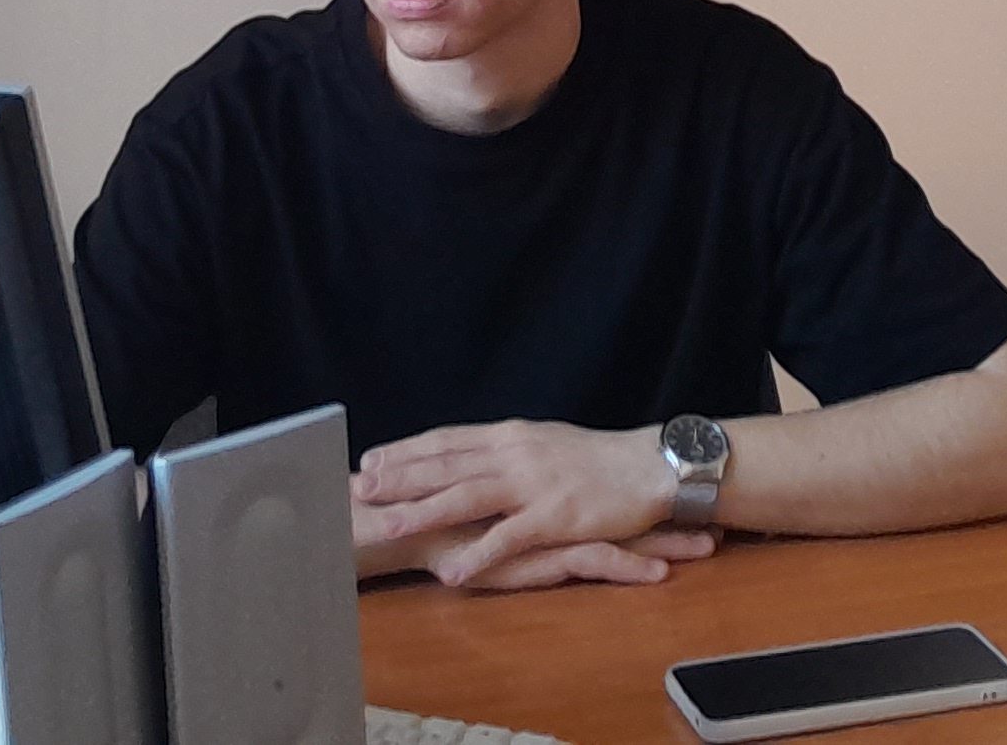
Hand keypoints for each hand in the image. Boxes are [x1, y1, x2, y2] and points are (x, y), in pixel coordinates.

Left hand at [351, 419, 689, 585]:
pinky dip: (479, 555)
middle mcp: (513, 453)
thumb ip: (503, 452)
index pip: (446, 440)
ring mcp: (532, 484)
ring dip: (424, 511)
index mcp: (509, 435)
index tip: (370, 459)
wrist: (647, 466)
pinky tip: (453, 572)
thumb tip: (466, 458)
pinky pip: (510, 538)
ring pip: (467, 496)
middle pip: (446, 464)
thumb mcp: (541, 443)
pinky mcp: (555, 517)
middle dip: (400, 477)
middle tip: (360, 488)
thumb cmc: (595, 460)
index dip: (406, 451)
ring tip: (389, 525)